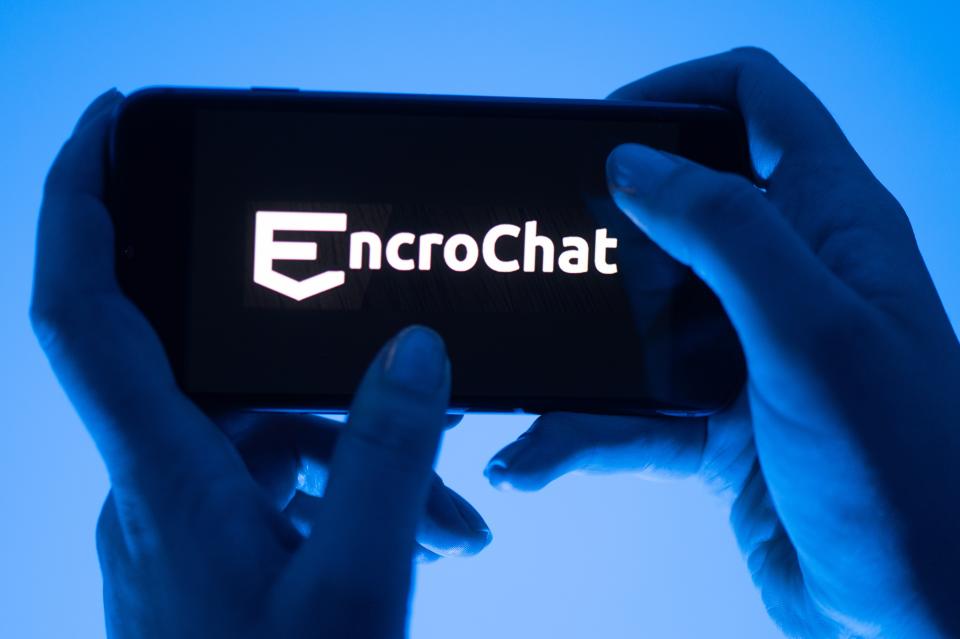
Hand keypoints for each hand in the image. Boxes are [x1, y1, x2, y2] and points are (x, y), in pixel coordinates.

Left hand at [31, 90, 489, 637]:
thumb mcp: (355, 588)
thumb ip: (388, 456)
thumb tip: (415, 352)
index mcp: (166, 480)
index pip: (82, 312)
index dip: (80, 202)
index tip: (112, 120)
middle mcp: (157, 488)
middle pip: (220, 371)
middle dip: (321, 367)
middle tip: (403, 369)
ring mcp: (183, 524)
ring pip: (266, 437)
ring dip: (361, 451)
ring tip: (453, 509)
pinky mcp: (211, 554)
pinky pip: (278, 487)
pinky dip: (348, 492)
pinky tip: (429, 536)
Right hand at [485, 48, 959, 637]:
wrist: (919, 612)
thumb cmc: (909, 475)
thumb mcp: (813, 335)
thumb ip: (727, 234)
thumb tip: (638, 165)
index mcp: (829, 224)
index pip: (757, 102)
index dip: (678, 93)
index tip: (604, 130)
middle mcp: (786, 278)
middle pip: (680, 209)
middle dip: (607, 228)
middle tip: (547, 249)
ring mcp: (746, 352)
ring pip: (640, 321)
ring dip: (580, 356)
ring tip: (524, 385)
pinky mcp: (715, 421)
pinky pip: (630, 408)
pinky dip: (579, 433)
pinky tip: (534, 459)